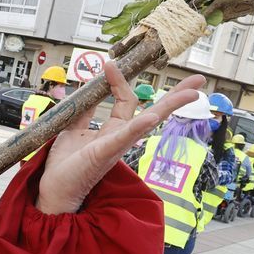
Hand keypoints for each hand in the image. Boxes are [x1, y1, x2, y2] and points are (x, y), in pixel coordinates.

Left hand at [35, 63, 202, 214]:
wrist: (55, 190)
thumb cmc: (65, 165)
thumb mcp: (72, 128)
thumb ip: (82, 110)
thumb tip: (86, 88)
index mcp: (113, 130)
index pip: (127, 99)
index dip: (119, 79)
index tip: (110, 63)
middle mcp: (120, 137)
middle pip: (154, 111)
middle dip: (176, 96)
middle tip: (198, 82)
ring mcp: (116, 145)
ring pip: (147, 122)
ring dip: (169, 106)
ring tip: (191, 95)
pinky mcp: (105, 153)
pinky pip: (125, 138)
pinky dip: (138, 127)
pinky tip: (152, 117)